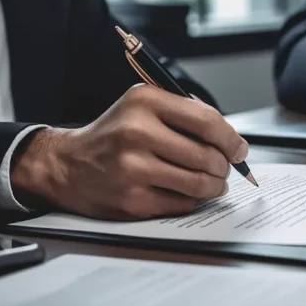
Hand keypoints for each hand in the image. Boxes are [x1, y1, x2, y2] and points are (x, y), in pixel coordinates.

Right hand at [10, 84, 247, 219]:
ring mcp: (133, 168)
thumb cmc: (112, 135)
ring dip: (213, 187)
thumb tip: (230, 139)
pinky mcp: (132, 199)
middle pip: (206, 156)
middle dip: (223, 167)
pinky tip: (184, 193)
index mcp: (144, 102)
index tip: (239, 150)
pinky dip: (191, 200)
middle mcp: (137, 132)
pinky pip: (181, 203)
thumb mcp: (141, 107)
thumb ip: (184, 114)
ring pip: (198, 183)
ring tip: (212, 184)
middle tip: (223, 169)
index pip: (207, 122)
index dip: (231, 140)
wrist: (67, 164)